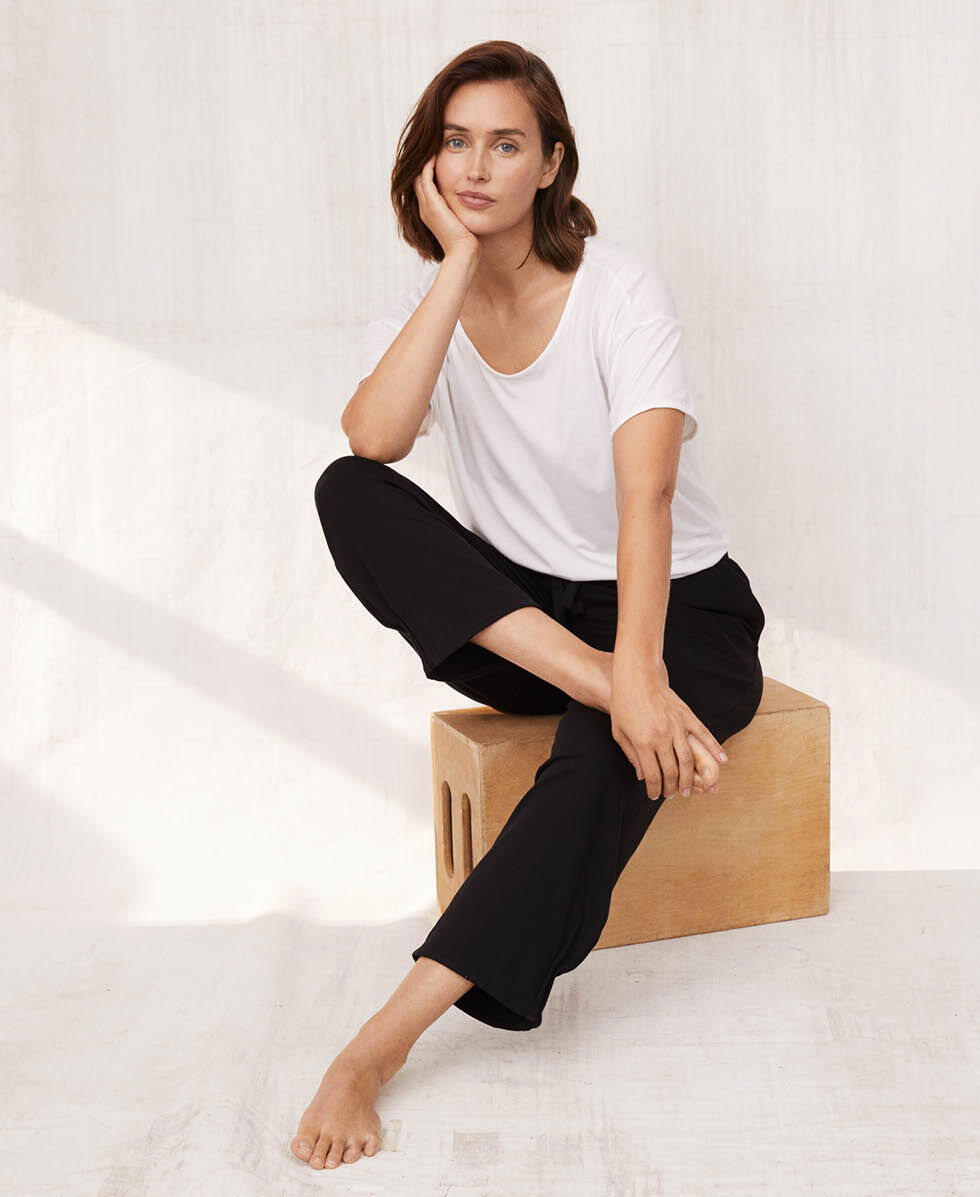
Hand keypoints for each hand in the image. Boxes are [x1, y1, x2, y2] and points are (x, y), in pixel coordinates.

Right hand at [412, 154, 480, 258]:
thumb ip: (462, 211)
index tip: (438, 156)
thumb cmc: (467, 242)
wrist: (463, 253)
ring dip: (425, 161)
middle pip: (418, 179)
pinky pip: (425, 178)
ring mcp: (426, 207)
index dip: (429, 171)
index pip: (425, 186)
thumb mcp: (462, 222)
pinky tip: (436, 154)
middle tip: (432, 145)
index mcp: (430, 213)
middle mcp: (425, 209)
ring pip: (419, 176)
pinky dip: (429, 165)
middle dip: (424, 163)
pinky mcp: (432, 205)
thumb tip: (473, 203)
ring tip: (432, 145)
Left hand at [610, 658, 728, 800]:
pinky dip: (715, 749)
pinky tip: (722, 761)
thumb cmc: (623, 704)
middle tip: (672, 794)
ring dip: (689, 778)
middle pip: (672, 772)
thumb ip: (631, 755)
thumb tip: (641, 776)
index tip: (654, 795)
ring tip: (689, 788)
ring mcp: (676, 726)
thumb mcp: (619, 732)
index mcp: (643, 743)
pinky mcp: (686, 716)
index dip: (654, 790)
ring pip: (688, 760)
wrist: (636, 676)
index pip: (652, 776)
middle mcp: (662, 737)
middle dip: (672, 788)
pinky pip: (704, 735)